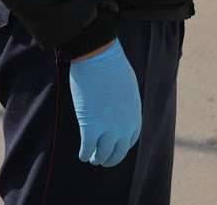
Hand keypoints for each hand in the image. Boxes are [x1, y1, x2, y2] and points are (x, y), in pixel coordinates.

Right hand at [68, 40, 141, 166]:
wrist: (99, 58)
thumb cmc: (112, 66)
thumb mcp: (127, 87)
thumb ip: (125, 103)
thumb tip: (118, 109)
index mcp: (134, 115)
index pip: (130, 139)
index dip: (121, 146)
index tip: (114, 147)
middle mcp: (124, 126)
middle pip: (118, 152)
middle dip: (110, 158)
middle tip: (101, 159)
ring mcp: (108, 129)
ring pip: (102, 155)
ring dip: (96, 158)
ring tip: (91, 158)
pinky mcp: (90, 127)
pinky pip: (87, 149)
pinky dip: (84, 154)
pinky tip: (82, 154)